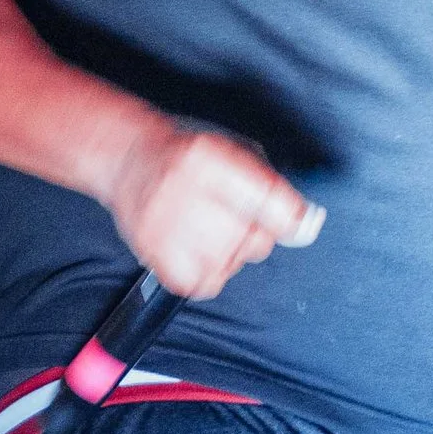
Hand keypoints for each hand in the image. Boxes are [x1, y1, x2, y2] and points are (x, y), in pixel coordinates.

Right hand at [105, 118, 322, 302]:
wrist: (128, 159)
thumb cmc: (186, 155)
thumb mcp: (232, 149)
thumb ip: (269, 185)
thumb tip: (304, 223)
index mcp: (208, 157)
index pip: (268, 199)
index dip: (294, 217)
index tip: (301, 222)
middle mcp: (184, 191)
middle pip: (253, 239)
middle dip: (258, 232)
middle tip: (240, 217)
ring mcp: (164, 226)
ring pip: (230, 264)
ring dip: (232, 252)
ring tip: (215, 231)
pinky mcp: (152, 254)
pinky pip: (201, 284)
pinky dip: (210, 273)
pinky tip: (201, 250)